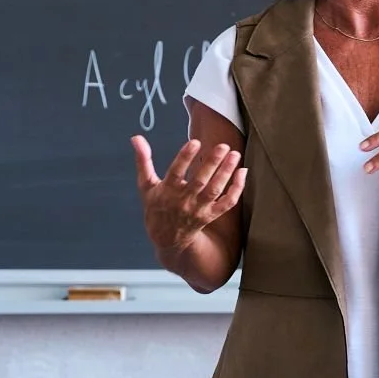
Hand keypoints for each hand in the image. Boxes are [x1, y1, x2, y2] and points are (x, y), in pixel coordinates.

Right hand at [132, 133, 246, 253]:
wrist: (167, 240)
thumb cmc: (156, 208)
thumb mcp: (146, 186)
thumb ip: (143, 160)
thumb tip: (136, 137)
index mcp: (167, 191)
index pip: (176, 172)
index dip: (185, 157)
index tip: (196, 142)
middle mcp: (184, 201)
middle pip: (200, 181)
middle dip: (212, 163)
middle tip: (223, 146)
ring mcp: (199, 209)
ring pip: (215, 190)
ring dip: (226, 173)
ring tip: (235, 154)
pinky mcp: (211, 215)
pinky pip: (227, 203)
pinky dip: (236, 190)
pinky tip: (242, 172)